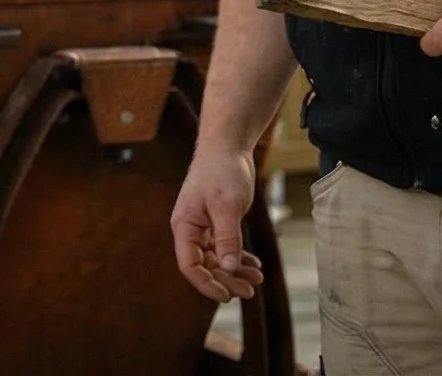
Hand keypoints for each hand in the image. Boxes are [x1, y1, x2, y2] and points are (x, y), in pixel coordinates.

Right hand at [170, 148, 263, 301]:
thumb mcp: (227, 206)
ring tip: (257, 278)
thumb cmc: (222, 171)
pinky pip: (225, 247)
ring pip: (217, 258)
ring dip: (235, 271)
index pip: (189, 265)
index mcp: (184, 226)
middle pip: (205, 266)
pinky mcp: (218, 221)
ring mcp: (204, 226)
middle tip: (249, 291)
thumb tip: (228, 268)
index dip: (206, 283)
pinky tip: (253, 264)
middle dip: (226, 280)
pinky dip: (239, 257)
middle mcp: (191, 229)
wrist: (227, 146)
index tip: (227, 295)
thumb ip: (227, 238)